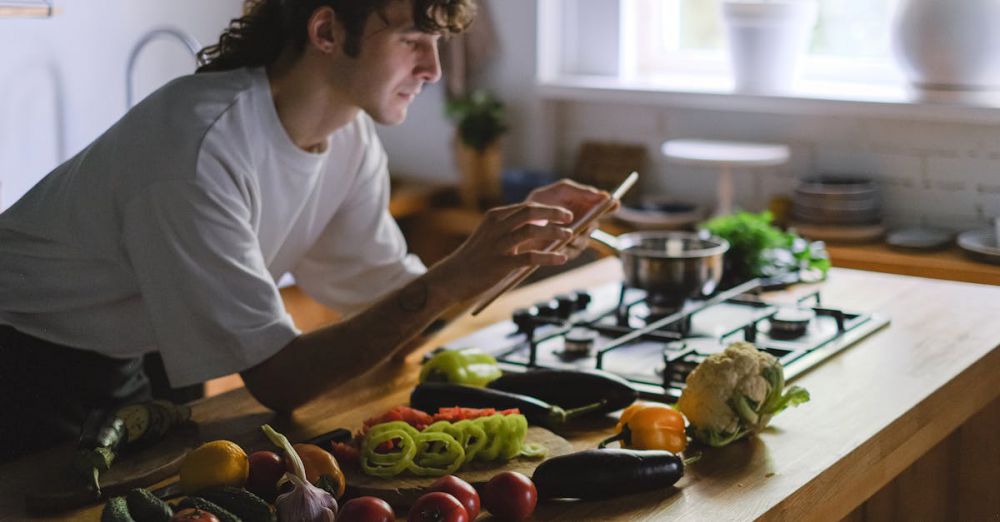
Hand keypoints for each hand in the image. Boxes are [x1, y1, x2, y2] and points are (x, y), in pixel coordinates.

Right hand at [441, 201, 574, 299]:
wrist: (452, 277)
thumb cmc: (474, 258)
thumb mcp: (490, 236)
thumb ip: (509, 229)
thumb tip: (540, 228)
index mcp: (494, 217)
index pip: (526, 206)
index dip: (547, 208)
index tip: (563, 212)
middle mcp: (496, 226)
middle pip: (530, 212)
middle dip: (553, 213)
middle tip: (570, 217)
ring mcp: (498, 245)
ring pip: (531, 231)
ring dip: (554, 232)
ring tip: (569, 235)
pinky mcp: (500, 264)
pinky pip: (530, 257)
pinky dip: (549, 257)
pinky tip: (561, 258)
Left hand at [525, 179, 615, 258]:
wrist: (516, 222)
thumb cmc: (538, 203)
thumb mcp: (559, 191)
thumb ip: (580, 191)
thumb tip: (602, 195)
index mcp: (584, 207)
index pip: (604, 207)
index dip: (610, 206)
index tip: (613, 203)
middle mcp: (582, 224)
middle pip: (594, 225)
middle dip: (589, 223)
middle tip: (584, 220)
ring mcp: (574, 239)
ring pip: (583, 240)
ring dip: (576, 237)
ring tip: (566, 233)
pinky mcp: (563, 252)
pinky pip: (570, 252)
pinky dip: (565, 248)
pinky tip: (557, 245)